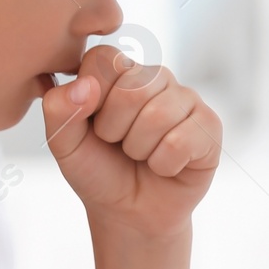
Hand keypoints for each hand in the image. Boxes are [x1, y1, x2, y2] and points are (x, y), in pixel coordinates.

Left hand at [42, 46, 220, 238]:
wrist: (128, 210)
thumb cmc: (96, 170)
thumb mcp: (63, 144)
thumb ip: (59, 110)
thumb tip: (85, 85)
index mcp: (118, 72)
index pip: (102, 58)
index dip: (89, 98)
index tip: (90, 122)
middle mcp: (154, 77)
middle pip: (132, 89)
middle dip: (112, 129)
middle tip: (116, 143)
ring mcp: (186, 99)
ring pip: (157, 116)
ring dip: (138, 149)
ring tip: (139, 154)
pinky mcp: (209, 126)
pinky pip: (181, 141)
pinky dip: (162, 164)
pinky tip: (164, 166)